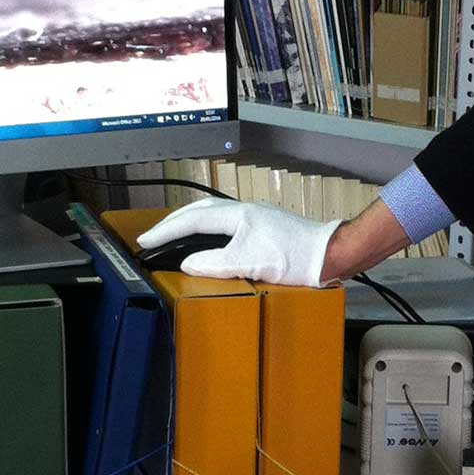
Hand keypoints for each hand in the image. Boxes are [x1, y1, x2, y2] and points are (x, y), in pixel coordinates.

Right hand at [138, 199, 339, 287]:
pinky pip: (225, 225)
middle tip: (152, 235)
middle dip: (172, 223)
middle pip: (199, 212)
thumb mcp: (249, 264)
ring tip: (173, 235)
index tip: (145, 240)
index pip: (191, 221)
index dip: (165, 231)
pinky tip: (208, 242)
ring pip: (212, 216)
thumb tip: (188, 264)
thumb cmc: (294, 257)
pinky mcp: (264, 228)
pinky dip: (207, 231)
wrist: (328, 255)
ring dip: (189, 225)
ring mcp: (255, 217)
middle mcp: (244, 211)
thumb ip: (214, 263)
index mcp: (237, 215)